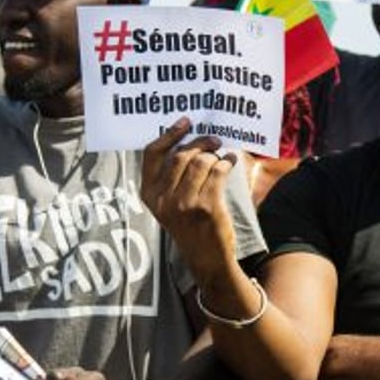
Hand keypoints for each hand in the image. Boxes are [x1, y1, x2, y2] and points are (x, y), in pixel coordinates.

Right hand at [141, 117, 238, 283]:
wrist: (206, 258)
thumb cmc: (188, 226)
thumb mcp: (168, 204)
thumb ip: (171, 177)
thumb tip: (189, 142)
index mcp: (149, 195)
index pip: (152, 155)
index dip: (169, 134)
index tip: (184, 122)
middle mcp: (163, 199)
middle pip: (180, 155)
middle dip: (199, 143)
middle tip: (213, 139)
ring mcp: (184, 203)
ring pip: (201, 162)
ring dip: (215, 154)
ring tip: (222, 155)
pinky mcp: (206, 206)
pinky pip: (217, 172)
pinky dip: (226, 163)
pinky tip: (230, 162)